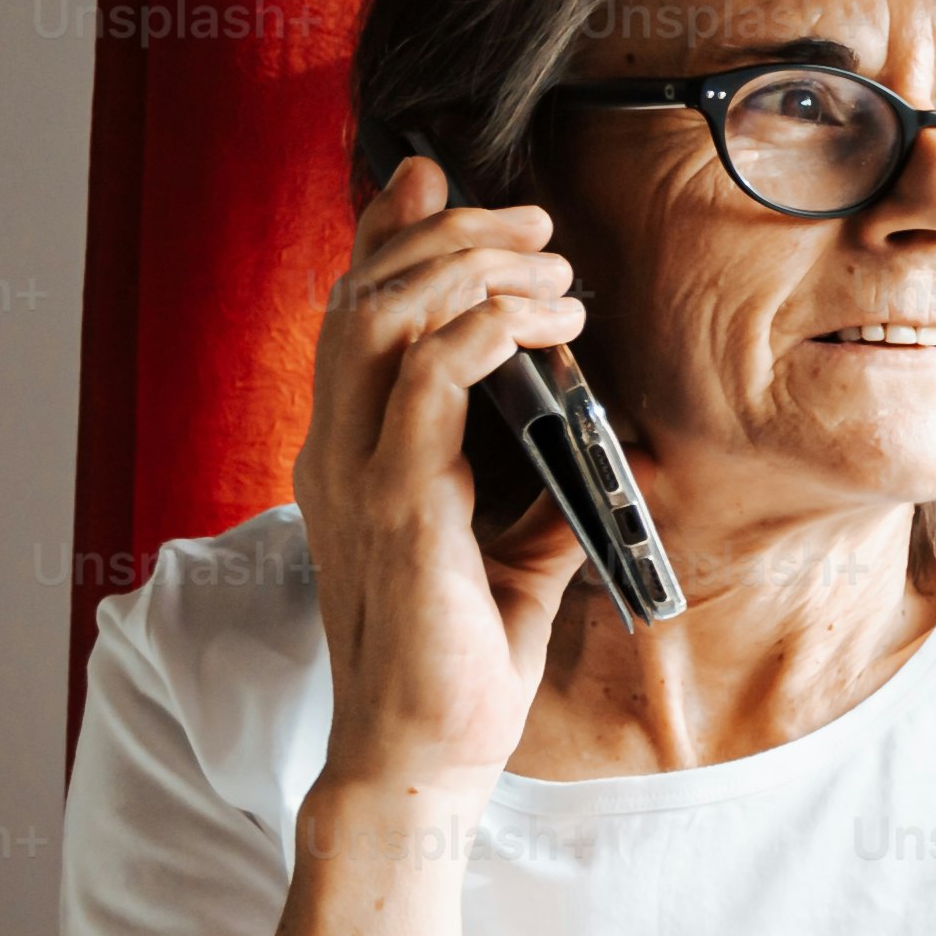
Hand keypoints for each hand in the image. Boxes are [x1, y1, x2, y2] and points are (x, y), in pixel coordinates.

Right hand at [296, 153, 594, 795]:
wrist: (425, 752)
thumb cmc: (462, 656)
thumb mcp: (515, 547)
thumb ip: (540, 480)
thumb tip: (600, 428)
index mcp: (352, 447)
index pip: (355, 307)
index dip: (393, 231)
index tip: (448, 183)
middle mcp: (336, 446)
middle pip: (365, 288)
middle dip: (451, 231)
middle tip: (535, 224)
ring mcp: (355, 471)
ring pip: (385, 313)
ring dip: (475, 268)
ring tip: (556, 272)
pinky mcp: (397, 504)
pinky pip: (427, 377)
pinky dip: (488, 327)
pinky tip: (547, 324)